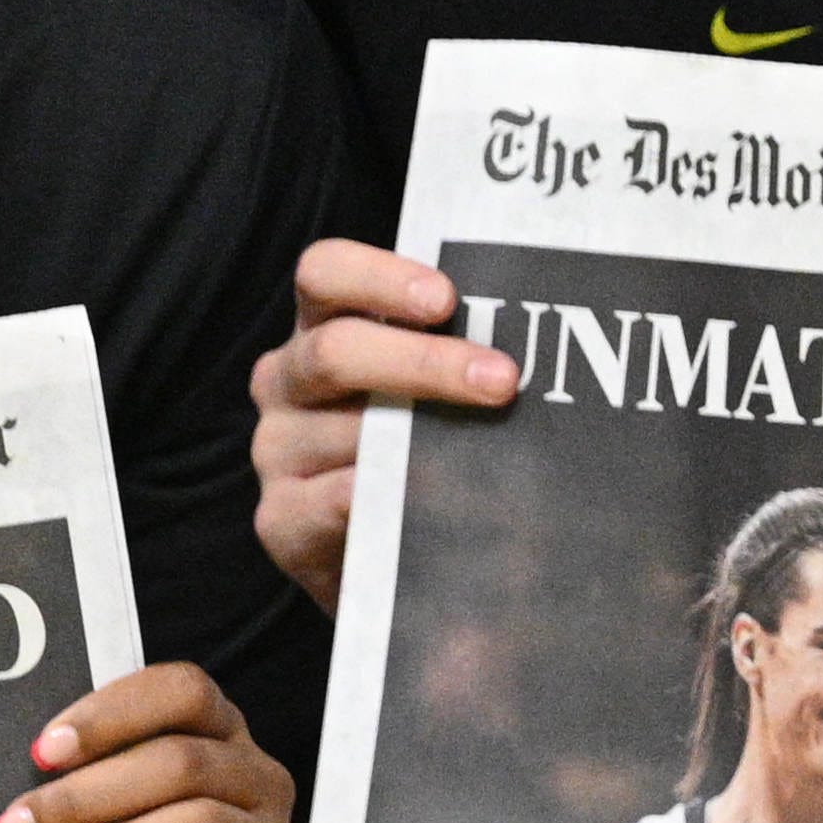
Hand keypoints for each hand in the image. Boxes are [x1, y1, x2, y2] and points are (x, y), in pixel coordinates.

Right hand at [251, 239, 507, 600]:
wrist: (387, 547)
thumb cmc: (423, 438)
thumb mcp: (433, 384)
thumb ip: (463, 349)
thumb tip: (544, 332)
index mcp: (324, 326)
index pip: (325, 274)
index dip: (380, 278)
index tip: (446, 299)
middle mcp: (288, 380)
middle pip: (335, 351)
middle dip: (426, 362)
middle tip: (503, 380)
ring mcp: (277, 450)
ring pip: (346, 432)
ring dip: (427, 442)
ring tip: (499, 457)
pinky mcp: (281, 519)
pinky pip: (335, 502)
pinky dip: (395, 499)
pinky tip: (446, 506)